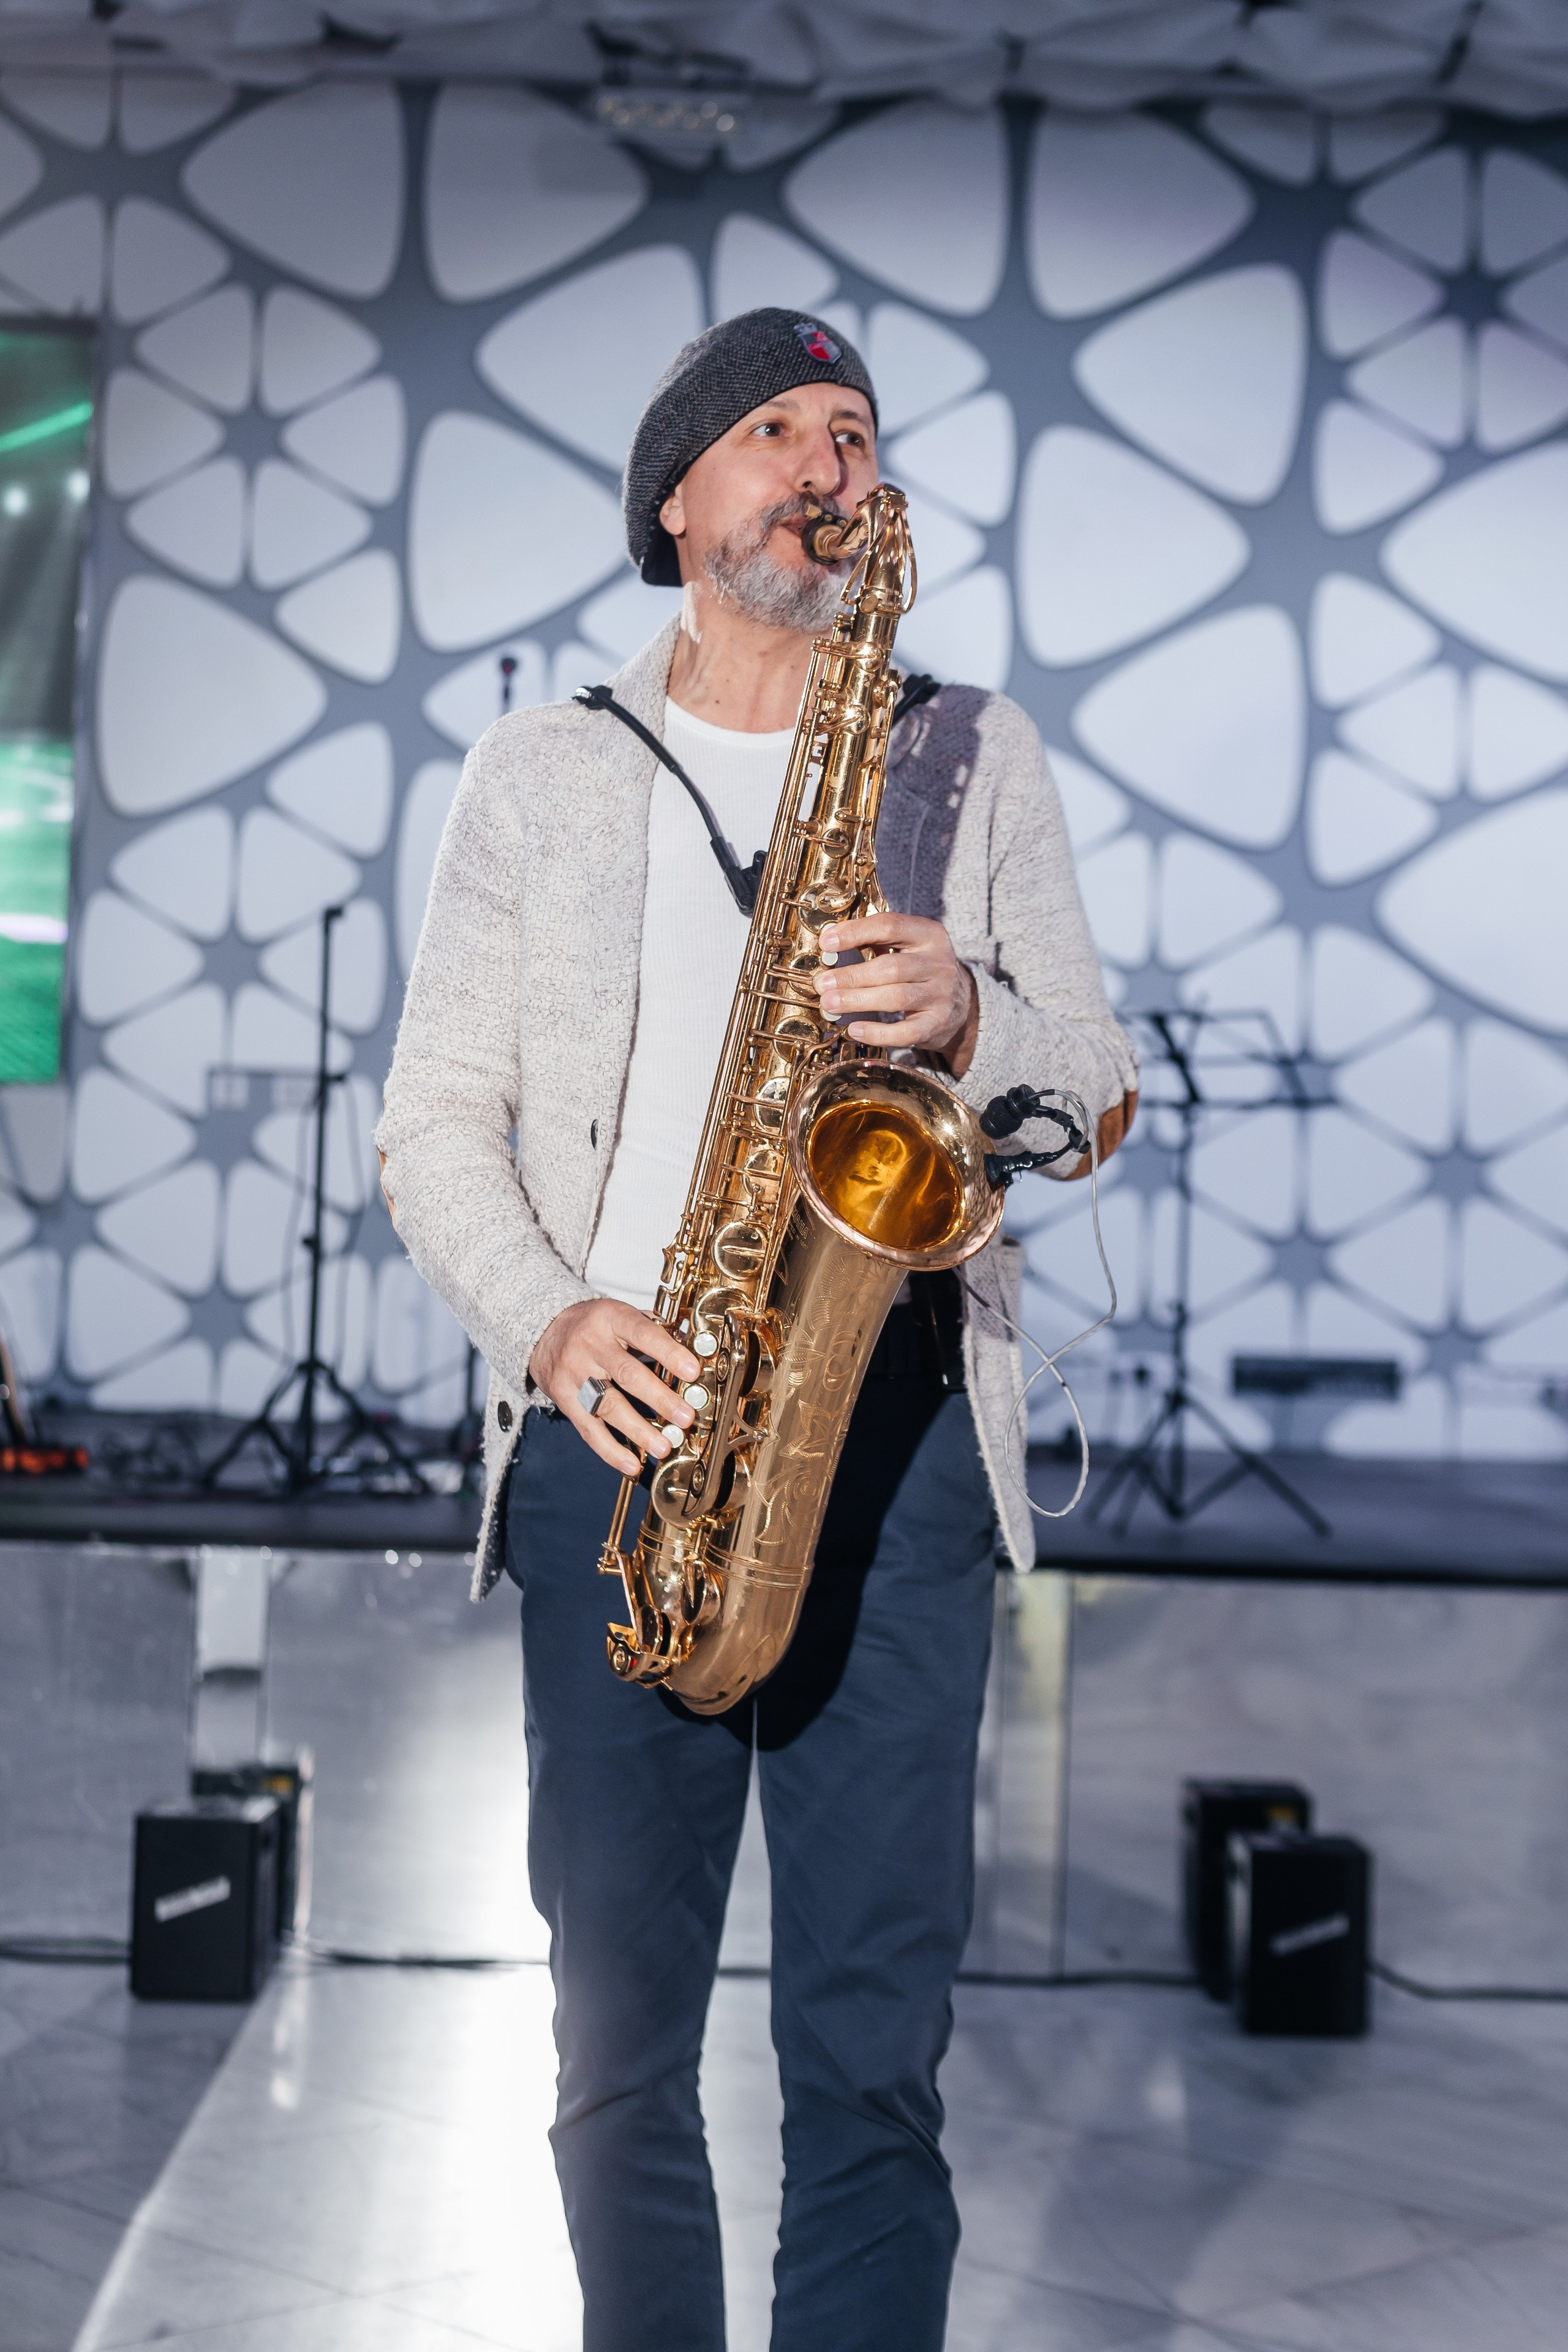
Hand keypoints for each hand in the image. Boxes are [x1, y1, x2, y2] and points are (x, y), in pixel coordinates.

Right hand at [529, 1297, 699, 1478]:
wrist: (544, 1332)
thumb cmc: (596, 1325)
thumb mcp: (621, 1315)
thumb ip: (655, 1330)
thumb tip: (695, 1348)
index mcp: (611, 1318)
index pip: (642, 1333)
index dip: (668, 1353)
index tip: (693, 1372)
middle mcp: (590, 1345)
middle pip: (626, 1374)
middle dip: (659, 1398)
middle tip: (686, 1417)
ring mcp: (574, 1374)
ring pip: (608, 1406)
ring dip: (639, 1430)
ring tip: (664, 1447)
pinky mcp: (564, 1400)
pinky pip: (588, 1429)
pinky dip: (611, 1450)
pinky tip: (633, 1465)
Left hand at [814, 913, 978, 1074]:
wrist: (960, 1004)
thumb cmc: (920, 971)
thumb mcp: (907, 946)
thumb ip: (875, 940)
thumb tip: (830, 941)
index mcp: (929, 934)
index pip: (890, 926)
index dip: (856, 932)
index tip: (827, 942)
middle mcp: (939, 963)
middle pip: (891, 967)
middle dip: (852, 976)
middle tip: (822, 983)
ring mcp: (941, 995)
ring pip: (896, 998)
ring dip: (858, 1001)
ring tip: (830, 1004)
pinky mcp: (937, 1024)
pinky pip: (906, 1032)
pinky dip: (878, 1032)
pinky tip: (854, 1029)